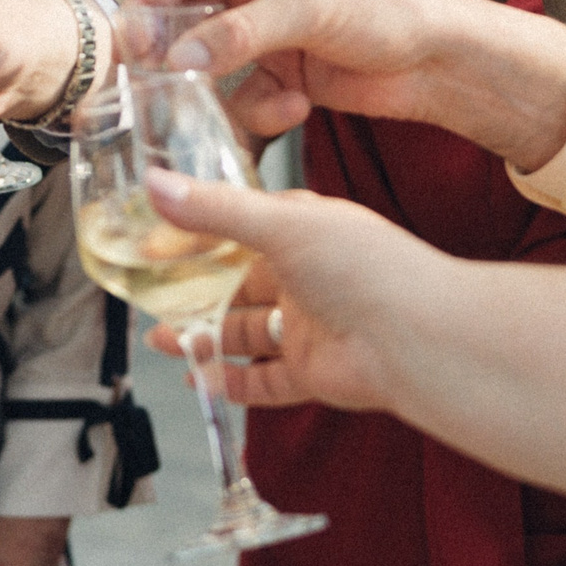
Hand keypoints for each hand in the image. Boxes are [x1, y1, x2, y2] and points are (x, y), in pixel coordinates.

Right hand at [132, 0, 565, 167]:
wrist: (441, 59)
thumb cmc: (387, 8)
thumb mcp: (308, 10)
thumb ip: (238, 33)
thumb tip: (176, 58)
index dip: (150, 6)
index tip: (133, 48)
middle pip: (186, 21)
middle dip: (174, 57)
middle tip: (155, 89)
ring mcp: (268, 33)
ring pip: (210, 67)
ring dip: (217, 93)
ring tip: (220, 111)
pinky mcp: (284, 74)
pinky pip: (244, 97)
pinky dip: (260, 110)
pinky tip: (295, 108)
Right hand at [137, 167, 446, 411]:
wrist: (415, 337)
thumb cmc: (365, 266)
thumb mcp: (282, 223)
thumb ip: (215, 210)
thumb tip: (155, 183)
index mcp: (304, 229)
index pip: (241, 227)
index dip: (197, 235)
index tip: (152, 243)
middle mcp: (307, 276)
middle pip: (239, 285)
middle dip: (195, 293)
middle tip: (150, 299)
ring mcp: (310, 326)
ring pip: (246, 333)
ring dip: (205, 339)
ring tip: (162, 342)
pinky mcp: (314, 371)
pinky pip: (265, 381)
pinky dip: (233, 383)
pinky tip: (201, 382)